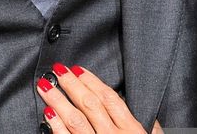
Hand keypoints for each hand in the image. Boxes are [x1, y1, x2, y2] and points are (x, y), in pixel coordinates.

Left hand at [36, 63, 154, 132]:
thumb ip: (151, 128)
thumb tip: (147, 113)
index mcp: (132, 131)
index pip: (109, 99)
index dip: (92, 82)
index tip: (79, 69)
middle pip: (90, 105)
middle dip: (72, 85)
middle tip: (58, 70)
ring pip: (75, 120)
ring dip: (58, 101)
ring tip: (46, 87)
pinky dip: (56, 128)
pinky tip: (47, 117)